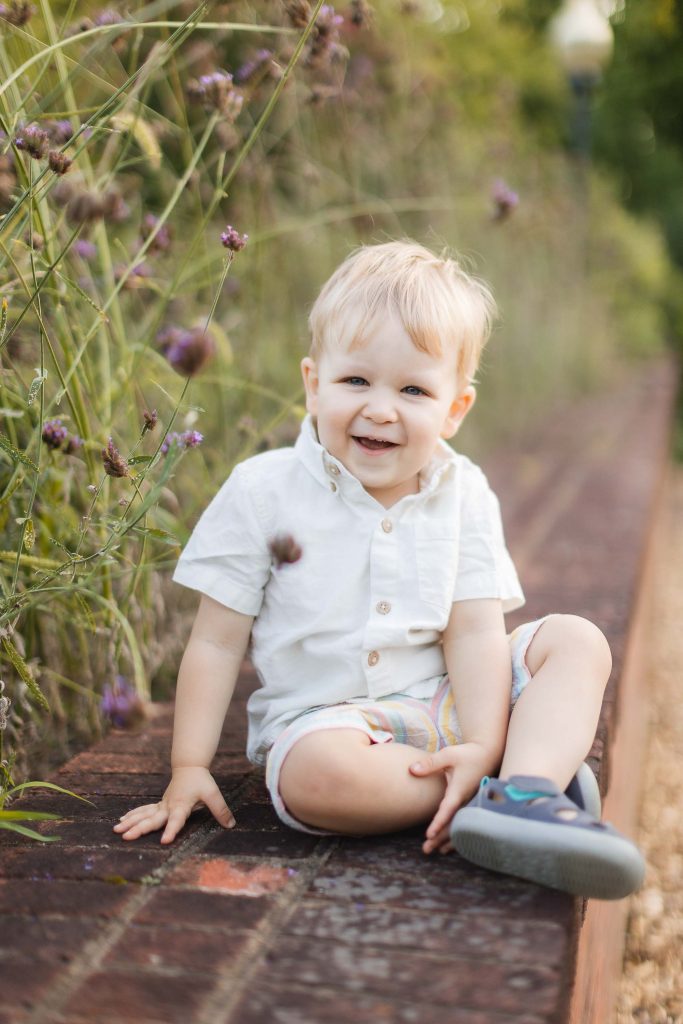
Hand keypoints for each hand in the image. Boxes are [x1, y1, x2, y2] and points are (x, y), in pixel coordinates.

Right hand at [113, 766, 234, 843]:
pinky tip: (121, 821)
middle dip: (139, 828)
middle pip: (153, 819)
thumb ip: (221, 810)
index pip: (176, 820)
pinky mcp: (159, 804)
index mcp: (181, 805)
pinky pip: (144, 811)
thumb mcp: (213, 794)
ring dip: (131, 822)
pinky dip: (132, 815)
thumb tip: (231, 825)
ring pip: (144, 815)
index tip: (165, 841)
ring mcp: (162, 805)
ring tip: (117, 830)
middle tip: (126, 836)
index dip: (171, 830)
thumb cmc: (201, 781)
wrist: (189, 766)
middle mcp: (168, 806)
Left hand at [409, 742, 493, 854]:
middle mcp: (466, 800)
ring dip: (448, 839)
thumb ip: (430, 763)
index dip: (439, 822)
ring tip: (436, 851)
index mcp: (459, 789)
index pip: (448, 809)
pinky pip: (465, 823)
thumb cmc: (467, 754)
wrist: (488, 754)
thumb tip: (412, 770)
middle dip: (440, 838)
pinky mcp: (472, 805)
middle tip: (426, 850)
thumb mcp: (448, 755)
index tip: (429, 834)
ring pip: (460, 826)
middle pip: (453, 824)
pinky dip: (457, 835)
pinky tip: (449, 844)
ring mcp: (471, 804)